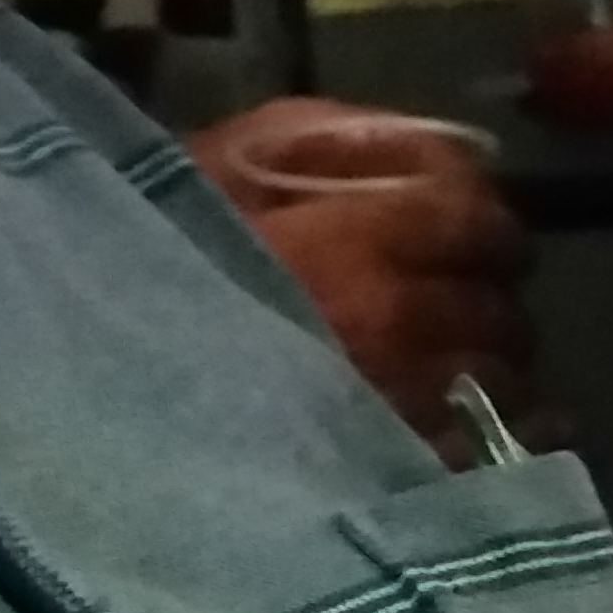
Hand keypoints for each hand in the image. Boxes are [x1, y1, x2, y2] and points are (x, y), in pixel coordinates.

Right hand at [187, 99, 540, 461]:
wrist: (106, 377)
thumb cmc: (153, 261)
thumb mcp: (221, 163)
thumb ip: (325, 136)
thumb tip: (421, 143)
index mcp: (363, 240)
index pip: (477, 215)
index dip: (470, 215)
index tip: (447, 224)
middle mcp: (404, 326)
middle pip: (500, 305)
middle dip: (477, 296)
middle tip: (436, 300)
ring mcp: (411, 409)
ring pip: (506, 382)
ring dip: (485, 366)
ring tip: (438, 368)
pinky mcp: (409, 475)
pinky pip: (497, 452)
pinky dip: (496, 434)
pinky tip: (456, 425)